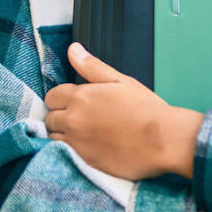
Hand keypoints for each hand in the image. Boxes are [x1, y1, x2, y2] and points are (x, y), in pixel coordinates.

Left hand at [43, 42, 203, 179]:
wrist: (161, 140)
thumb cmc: (145, 108)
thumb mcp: (120, 80)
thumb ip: (92, 66)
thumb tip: (73, 49)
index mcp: (81, 97)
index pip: (52, 96)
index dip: (63, 97)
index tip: (77, 101)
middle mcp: (73, 120)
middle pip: (50, 118)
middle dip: (61, 115)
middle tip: (83, 117)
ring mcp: (76, 143)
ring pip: (53, 137)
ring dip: (63, 134)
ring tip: (85, 132)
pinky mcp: (83, 162)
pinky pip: (64, 155)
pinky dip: (70, 150)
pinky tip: (88, 146)